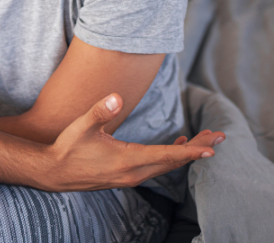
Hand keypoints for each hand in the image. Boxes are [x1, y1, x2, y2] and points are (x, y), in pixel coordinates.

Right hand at [42, 94, 224, 191]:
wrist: (54, 173)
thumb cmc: (68, 148)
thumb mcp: (82, 126)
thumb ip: (100, 111)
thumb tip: (116, 96)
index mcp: (127, 161)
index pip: (166, 156)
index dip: (191, 151)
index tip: (212, 148)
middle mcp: (133, 173)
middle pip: (173, 162)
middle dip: (197, 148)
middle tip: (220, 136)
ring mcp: (131, 177)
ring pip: (166, 166)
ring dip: (186, 153)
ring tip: (206, 139)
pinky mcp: (127, 176)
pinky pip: (157, 167)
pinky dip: (171, 157)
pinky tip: (178, 145)